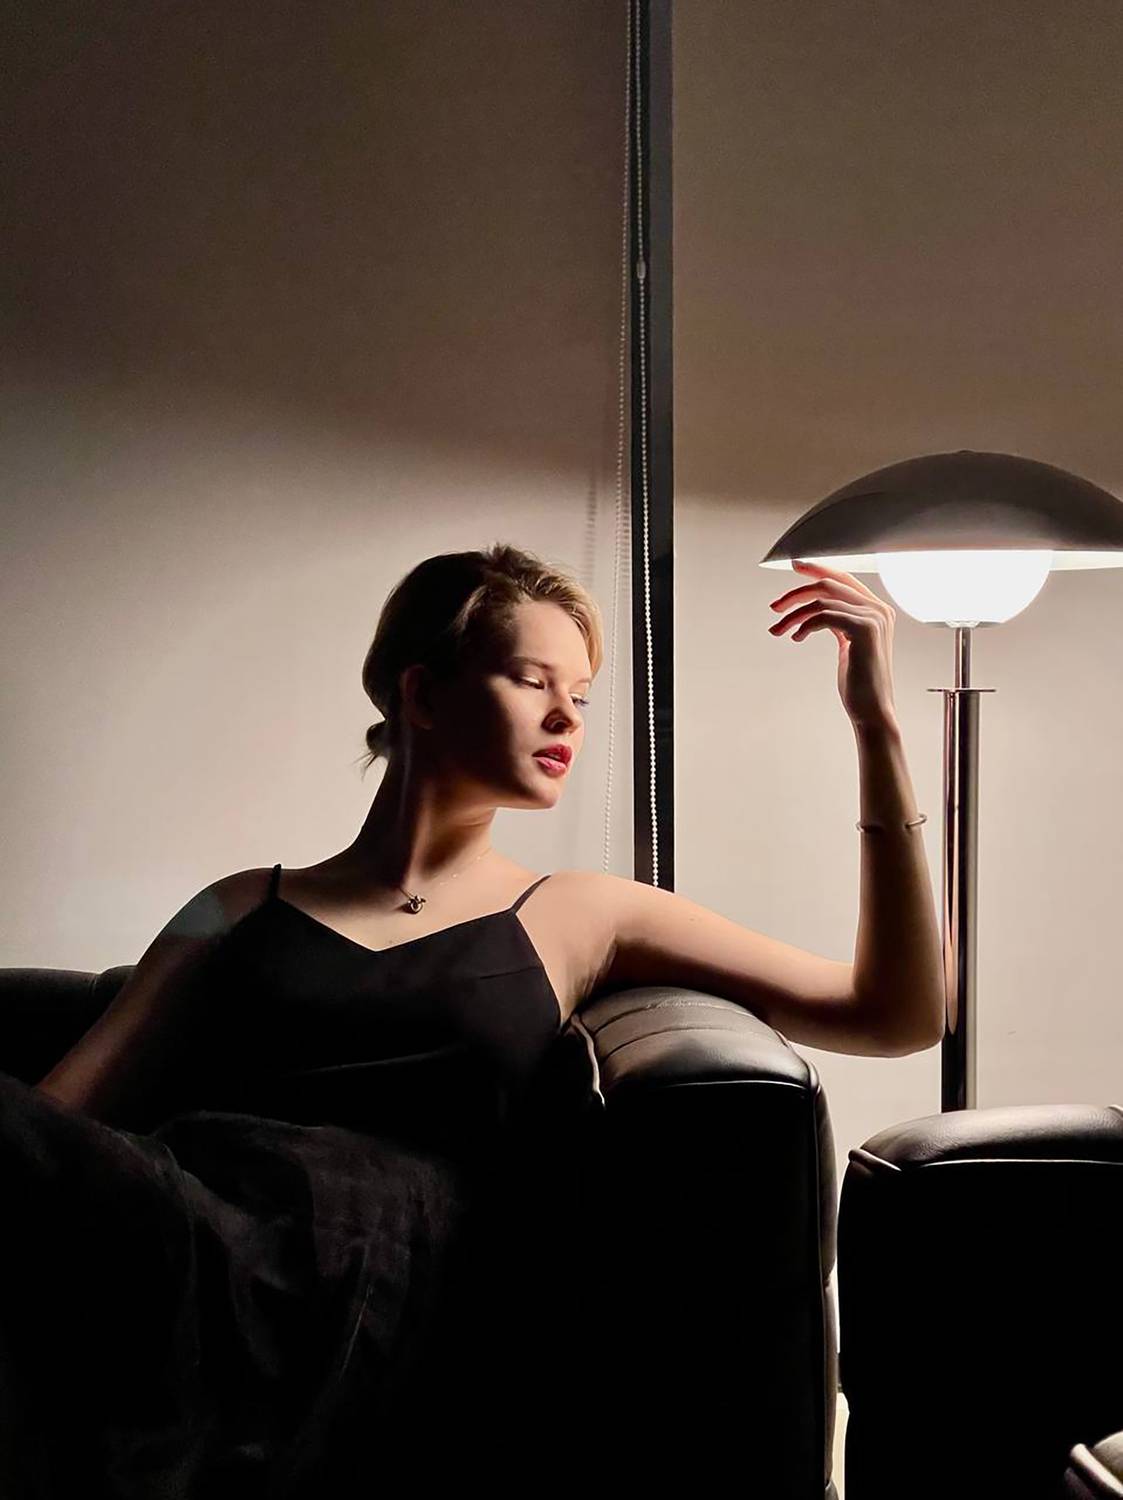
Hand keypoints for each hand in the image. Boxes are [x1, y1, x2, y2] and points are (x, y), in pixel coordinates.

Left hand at [767, 559, 898, 731]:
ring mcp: (874, 617)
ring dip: (794, 614)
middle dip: (797, 592)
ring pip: (822, 600)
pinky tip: (796, 637)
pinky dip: (804, 624)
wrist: (872, 710)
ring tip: (779, 630)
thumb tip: (816, 609)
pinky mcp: (864, 629)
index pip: (844, 579)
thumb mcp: (848, 644)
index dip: (818, 569)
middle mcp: (879, 609)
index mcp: (877, 610)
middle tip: (774, 607)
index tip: (795, 567)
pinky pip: (823, 615)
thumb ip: (839, 622)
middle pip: (829, 584)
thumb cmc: (858, 683)